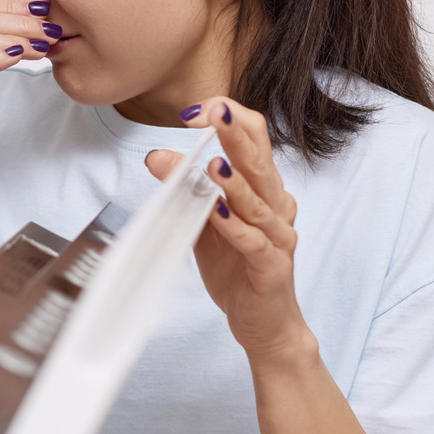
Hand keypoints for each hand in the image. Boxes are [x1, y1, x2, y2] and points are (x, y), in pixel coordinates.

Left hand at [146, 97, 313, 361]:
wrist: (264, 323)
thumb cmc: (236, 267)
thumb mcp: (202, 221)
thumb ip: (184, 189)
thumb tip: (155, 156)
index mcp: (263, 188)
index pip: (254, 140)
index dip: (229, 119)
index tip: (195, 111)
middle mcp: (276, 206)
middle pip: (260, 161)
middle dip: (236, 135)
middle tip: (215, 112)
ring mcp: (278, 236)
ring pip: (259, 202)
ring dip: (235, 181)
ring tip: (212, 163)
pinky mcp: (271, 266)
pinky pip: (255, 243)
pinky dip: (236, 228)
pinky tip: (217, 214)